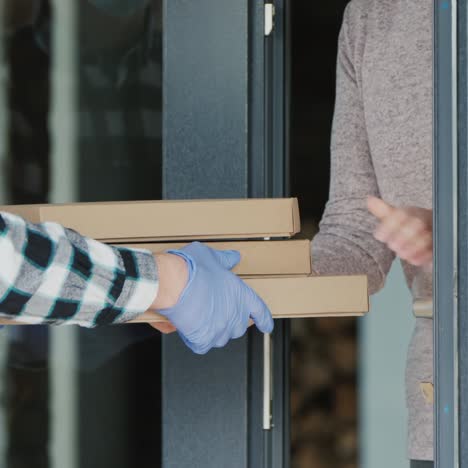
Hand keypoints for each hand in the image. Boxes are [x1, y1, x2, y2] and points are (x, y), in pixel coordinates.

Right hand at [155, 242, 273, 353]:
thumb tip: (233, 257)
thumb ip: (225, 259)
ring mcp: (219, 329)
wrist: (172, 283)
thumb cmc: (191, 269)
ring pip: (221, 338)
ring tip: (202, 321)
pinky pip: (202, 346)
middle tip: (217, 313)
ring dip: (214, 332)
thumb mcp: (211, 256)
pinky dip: (197, 340)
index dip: (264, 319)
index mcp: (241, 294)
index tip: (266, 325)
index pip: (259, 310)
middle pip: (238, 326)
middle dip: (230, 321)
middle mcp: (234, 314)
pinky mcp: (203, 340)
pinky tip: (190, 331)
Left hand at [367, 196, 431, 266]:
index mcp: (410, 212)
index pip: (400, 215)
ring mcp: (432, 232)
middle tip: (393, 246)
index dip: (389, 226)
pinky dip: (424, 256)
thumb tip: (369, 200)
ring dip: (413, 247)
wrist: (430, 227)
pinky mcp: (438, 245)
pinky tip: (415, 260)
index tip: (379, 236)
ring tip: (402, 254)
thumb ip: (382, 209)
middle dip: (403, 236)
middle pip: (416, 225)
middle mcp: (423, 220)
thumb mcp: (394, 215)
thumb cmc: (407, 222)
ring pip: (426, 238)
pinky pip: (434, 250)